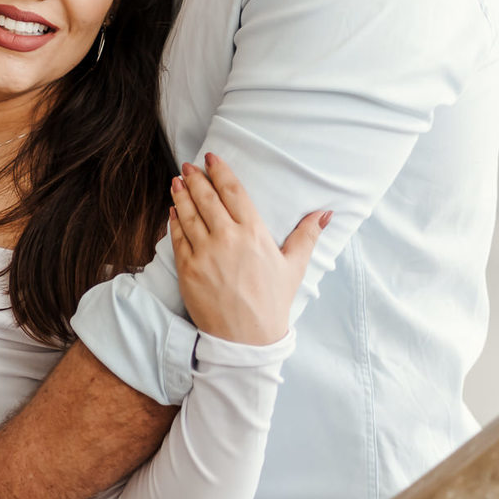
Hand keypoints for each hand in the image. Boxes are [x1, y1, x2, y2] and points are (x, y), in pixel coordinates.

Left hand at [169, 152, 330, 343]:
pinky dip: (174, 221)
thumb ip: (307, 236)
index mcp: (254, 234)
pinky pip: (178, 238)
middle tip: (189, 166)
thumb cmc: (272, 302)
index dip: (221, 172)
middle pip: (207, 198)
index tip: (211, 158)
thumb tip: (325, 213)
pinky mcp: (188, 269)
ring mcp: (204, 254)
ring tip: (177, 181)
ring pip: (188, 214)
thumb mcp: (294, 267)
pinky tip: (173, 210)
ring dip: (181, 194)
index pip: (234, 192)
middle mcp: (227, 239)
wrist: (247, 339)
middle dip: (196, 178)